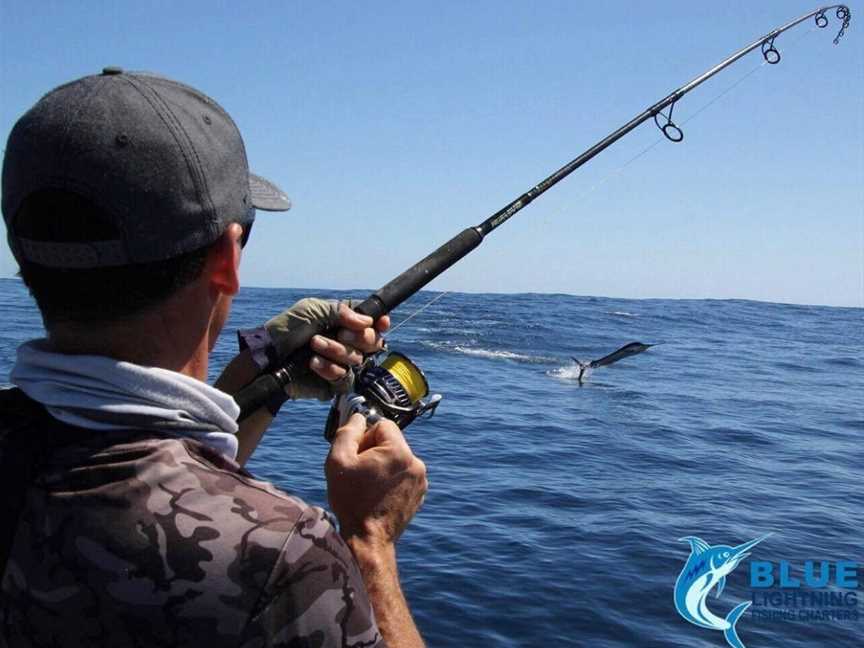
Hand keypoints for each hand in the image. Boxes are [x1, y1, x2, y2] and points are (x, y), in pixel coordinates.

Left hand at [264, 299, 389, 399]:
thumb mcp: (312, 309)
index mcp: (345, 322)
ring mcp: (342, 363)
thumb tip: (367, 322)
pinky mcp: (334, 383)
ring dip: (335, 350)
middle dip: (358, 337)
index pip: (372, 322)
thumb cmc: (288, 329)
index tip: (381, 322)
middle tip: (340, 333)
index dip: (380, 322)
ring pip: (358, 359)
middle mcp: (347, 342)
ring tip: (314, 345)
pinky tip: (313, 363)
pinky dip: (330, 369)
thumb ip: (341, 311)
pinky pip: (345, 378)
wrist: (269, 356)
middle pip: (373, 341)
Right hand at [325, 414, 427, 545]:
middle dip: (373, 452)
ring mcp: (420, 480)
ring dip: (382, 467)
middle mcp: (415, 462)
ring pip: (397, 460)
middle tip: (359, 473)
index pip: (382, 425)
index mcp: (399, 451)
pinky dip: (391, 481)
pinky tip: (377, 496)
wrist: (368, 539)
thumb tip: (358, 417)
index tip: (357, 456)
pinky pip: (403, 476)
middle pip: (390, 442)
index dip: (365, 437)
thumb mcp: (338, 460)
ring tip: (368, 487)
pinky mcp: (419, 494)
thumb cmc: (351, 501)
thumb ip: (347, 431)